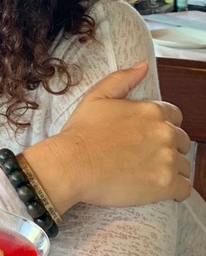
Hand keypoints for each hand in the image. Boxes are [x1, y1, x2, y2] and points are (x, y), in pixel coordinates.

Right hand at [25, 61, 192, 212]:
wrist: (71, 164)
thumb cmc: (80, 134)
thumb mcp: (96, 97)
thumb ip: (122, 79)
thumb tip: (141, 66)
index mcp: (151, 110)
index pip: (174, 116)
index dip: (158, 127)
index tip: (144, 137)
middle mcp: (164, 132)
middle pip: (181, 141)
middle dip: (166, 148)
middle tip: (141, 157)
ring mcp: (167, 158)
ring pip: (183, 164)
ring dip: (169, 168)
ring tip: (144, 173)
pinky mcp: (166, 184)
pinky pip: (185, 188)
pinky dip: (174, 190)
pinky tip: (155, 187)